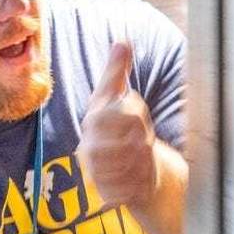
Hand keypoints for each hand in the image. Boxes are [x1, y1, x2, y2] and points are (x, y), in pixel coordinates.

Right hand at [77, 41, 157, 206]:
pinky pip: (127, 187)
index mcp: (94, 120)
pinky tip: (139, 176)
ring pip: (130, 163)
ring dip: (142, 160)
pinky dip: (138, 182)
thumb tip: (121, 41)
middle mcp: (90, 145)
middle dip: (142, 139)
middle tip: (143, 140)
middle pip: (129, 139)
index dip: (136, 115)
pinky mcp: (104, 192)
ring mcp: (95, 169)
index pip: (119, 111)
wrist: (128, 167)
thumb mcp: (118, 97)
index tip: (141, 120)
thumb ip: (116, 71)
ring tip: (141, 157)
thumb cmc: (124, 129)